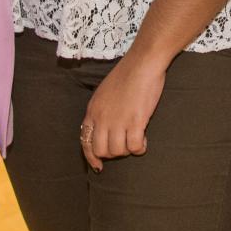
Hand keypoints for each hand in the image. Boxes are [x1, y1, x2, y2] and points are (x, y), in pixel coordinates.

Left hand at [79, 53, 167, 171]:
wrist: (142, 63)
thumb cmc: (127, 74)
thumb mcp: (104, 93)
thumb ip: (100, 111)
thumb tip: (102, 129)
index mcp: (92, 111)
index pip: (85, 142)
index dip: (92, 158)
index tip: (99, 166)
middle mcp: (102, 118)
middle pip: (102, 150)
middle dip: (113, 153)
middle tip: (125, 146)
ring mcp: (118, 120)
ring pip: (118, 151)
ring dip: (128, 150)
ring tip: (137, 140)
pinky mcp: (135, 121)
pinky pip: (135, 147)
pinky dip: (140, 148)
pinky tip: (144, 141)